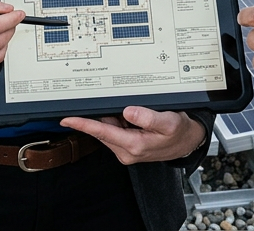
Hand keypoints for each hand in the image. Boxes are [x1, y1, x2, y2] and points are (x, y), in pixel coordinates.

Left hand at [60, 107, 206, 164]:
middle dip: (101, 116)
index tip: (67, 120)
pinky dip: (117, 121)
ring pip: (109, 129)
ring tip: (131, 111)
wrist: (186, 142)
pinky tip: (129, 116)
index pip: (102, 132)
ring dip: (112, 118)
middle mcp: (127, 151)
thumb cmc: (179, 133)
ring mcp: (126, 150)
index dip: (83, 125)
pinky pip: (115, 131)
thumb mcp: (169, 122)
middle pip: (103, 129)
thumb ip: (149, 117)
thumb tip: (128, 111)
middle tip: (109, 103)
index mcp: (134, 145)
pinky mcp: (128, 146)